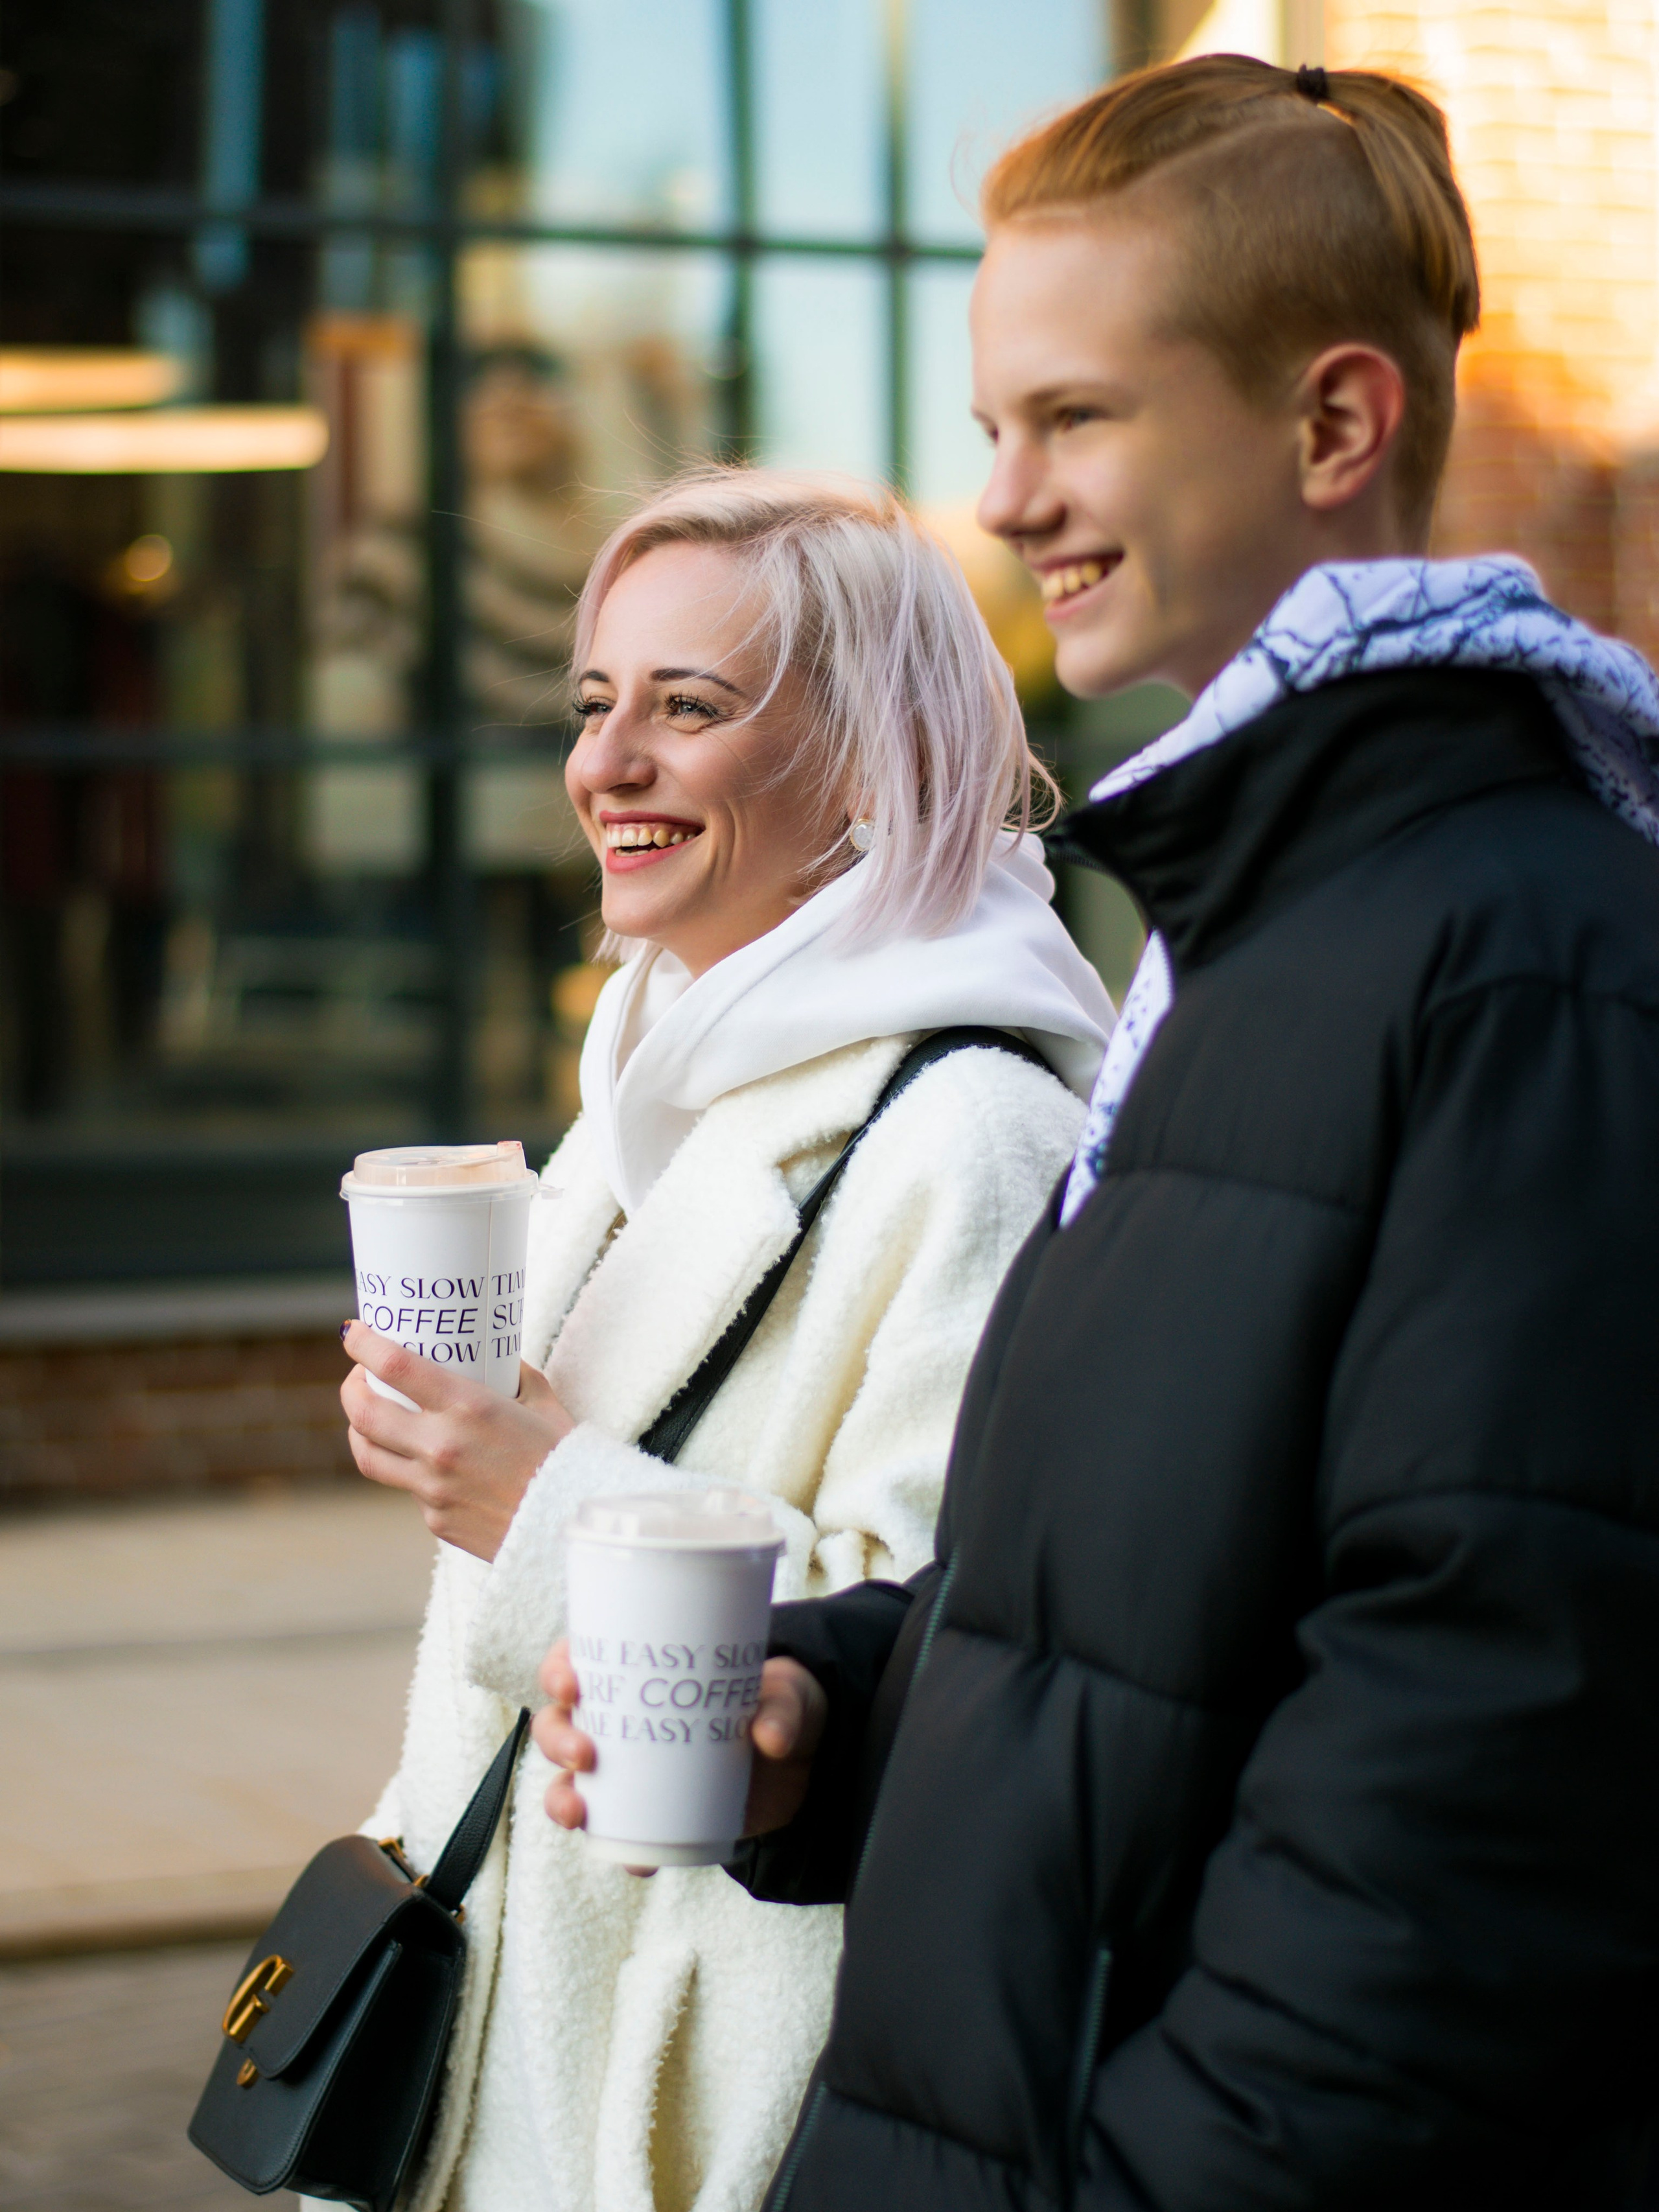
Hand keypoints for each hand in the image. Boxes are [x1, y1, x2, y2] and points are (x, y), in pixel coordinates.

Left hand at [340, 1321, 573, 1561]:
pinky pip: (408, 1488)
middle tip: (358, 1378)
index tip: (355, 1333)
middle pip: (364, 1413)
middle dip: (351, 1389)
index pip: (395, 1366)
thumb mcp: (543, 1404)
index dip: (364, 1344)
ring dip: (360, 1431)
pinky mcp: (436, 1520)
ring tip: (370, 1419)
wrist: (576, 1527)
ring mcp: (433, 1488)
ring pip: (369, 1456)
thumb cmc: (566, 1459)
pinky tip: (430, 1463)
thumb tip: (495, 1358)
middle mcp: (442, 1447)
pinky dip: (411, 1469)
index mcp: (470, 1408)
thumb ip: (514, 1377)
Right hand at [533, 1638, 827, 1853]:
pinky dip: (622, 1851)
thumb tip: (769, 1737)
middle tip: (584, 1754)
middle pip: (562, 1723)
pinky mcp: (653, 1813)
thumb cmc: (782, 1705)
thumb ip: (784, 1706)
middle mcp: (623, 1719)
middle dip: (557, 1739)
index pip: (581, 1657)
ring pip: (573, 1783)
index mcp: (641, 1671)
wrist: (804, 1765)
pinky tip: (637, 1862)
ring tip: (579, 1813)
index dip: (560, 1667)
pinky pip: (621, 1836)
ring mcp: (632, 1771)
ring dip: (562, 1799)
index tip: (570, 1682)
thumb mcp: (791, 1693)